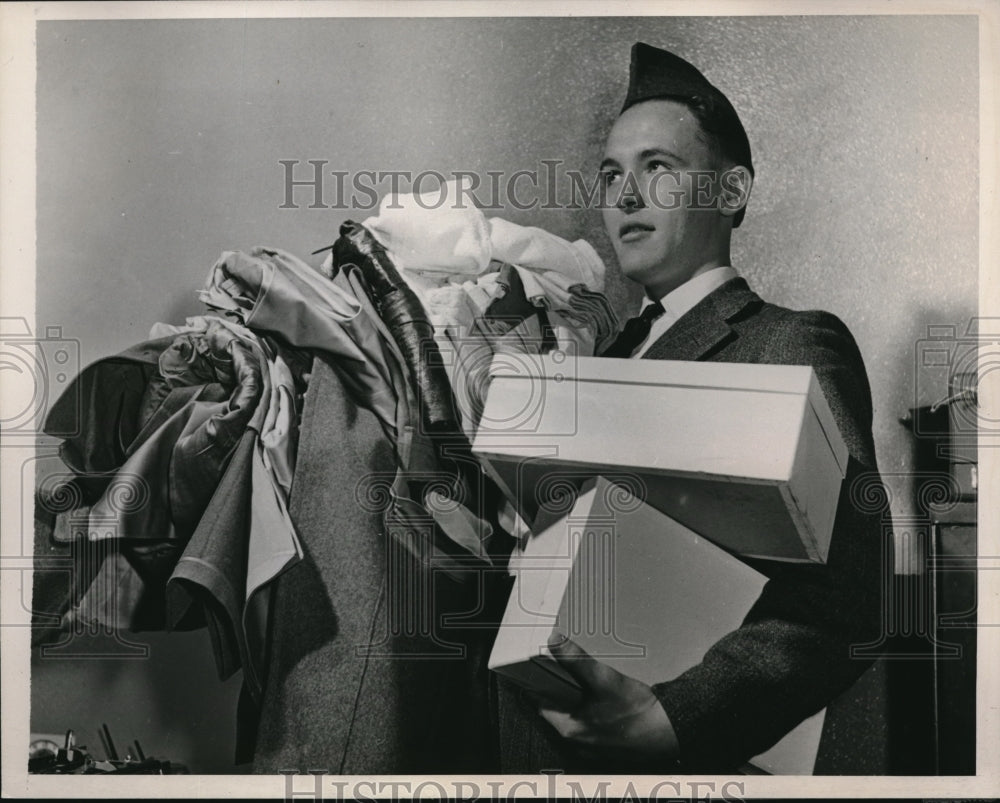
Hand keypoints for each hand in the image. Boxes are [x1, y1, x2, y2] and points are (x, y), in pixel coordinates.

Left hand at [537, 635, 678, 764]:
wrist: (670, 730)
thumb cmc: (637, 711)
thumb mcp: (603, 679)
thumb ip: (575, 659)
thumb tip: (555, 641)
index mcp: (569, 729)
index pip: (540, 705)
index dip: (537, 687)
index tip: (536, 672)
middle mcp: (577, 744)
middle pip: (557, 713)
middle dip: (558, 694)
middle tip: (561, 674)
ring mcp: (593, 749)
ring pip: (574, 722)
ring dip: (576, 705)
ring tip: (583, 687)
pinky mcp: (609, 749)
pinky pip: (591, 729)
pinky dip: (591, 716)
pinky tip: (603, 703)